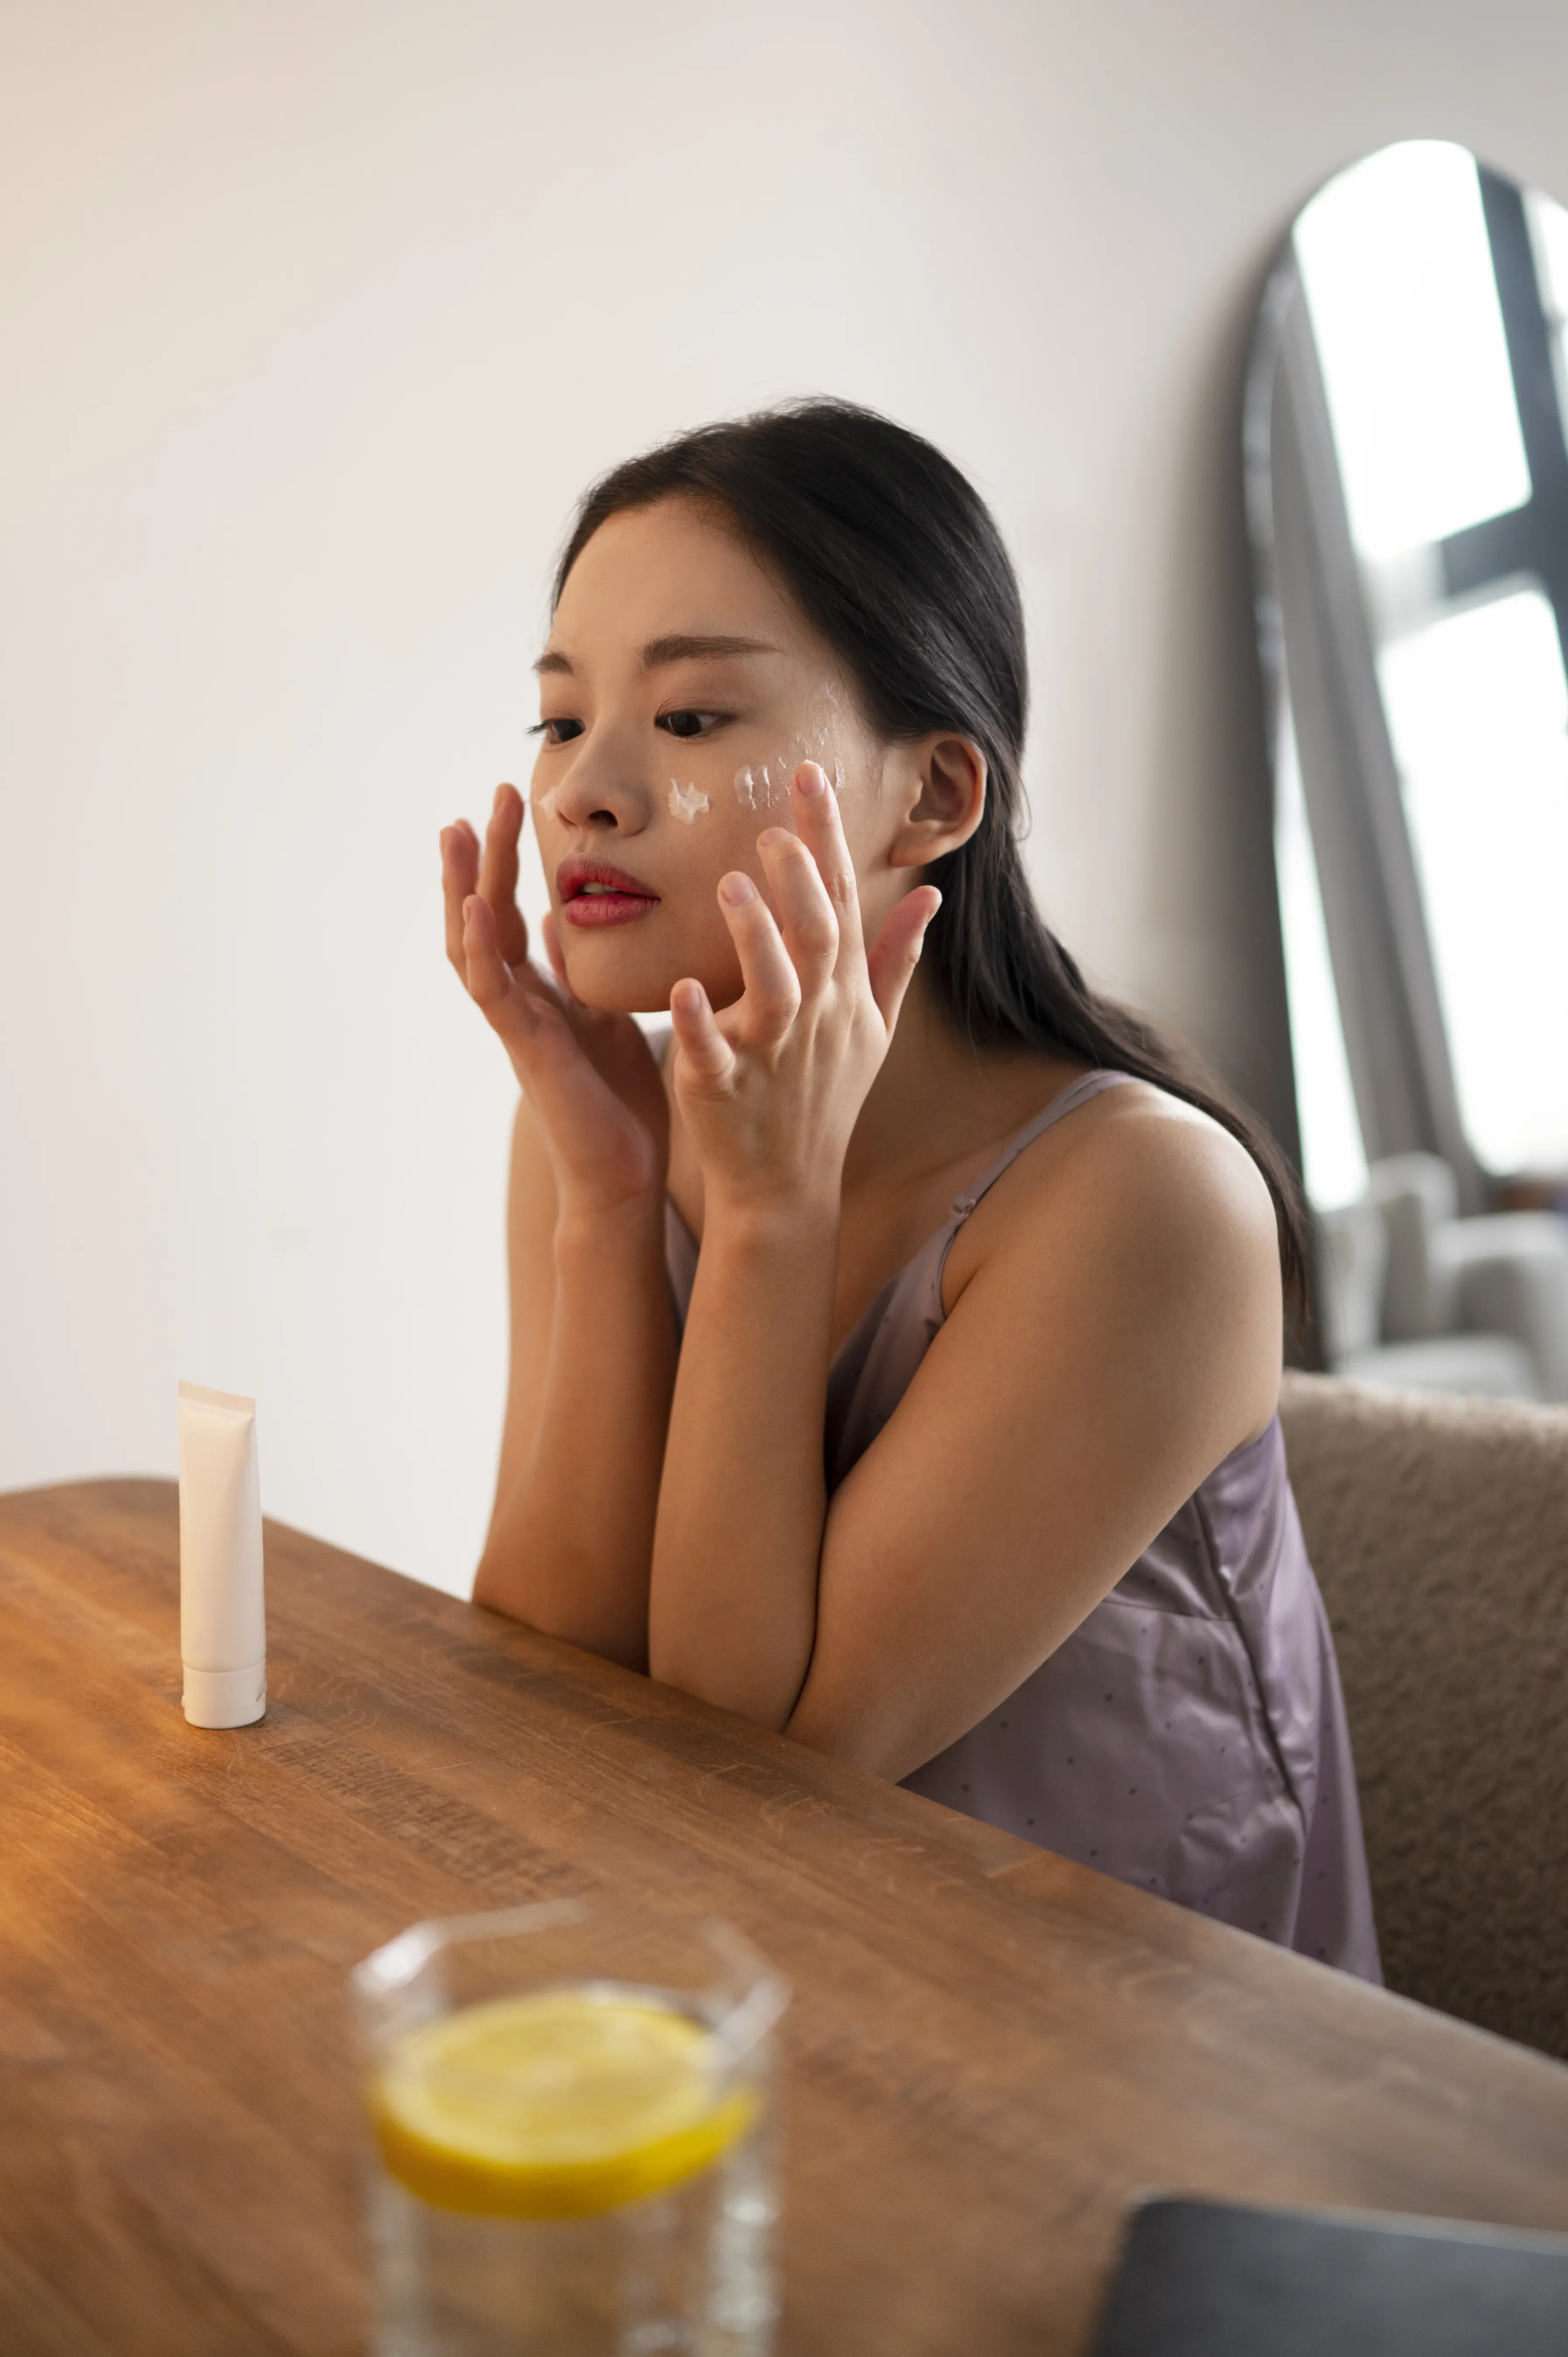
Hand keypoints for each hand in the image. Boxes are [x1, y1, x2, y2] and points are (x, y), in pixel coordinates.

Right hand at [441, 785, 668, 1208]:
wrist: (624, 1177)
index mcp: (541, 994)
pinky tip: (476, 906)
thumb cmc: (621, 1106)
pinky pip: (492, 991)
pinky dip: (480, 947)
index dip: (506, 863)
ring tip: (456, 827)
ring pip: (472, 944)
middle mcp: (519, 1004)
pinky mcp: (525, 1049)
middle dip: (482, 857)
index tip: (507, 805)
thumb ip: (585, 976)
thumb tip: (570, 923)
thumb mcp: (610, 1022)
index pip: (513, 915)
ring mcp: (515, 1024)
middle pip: (484, 917)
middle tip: (487, 795)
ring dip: (464, 885)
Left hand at [667, 764, 939, 1210]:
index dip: (827, 836)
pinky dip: (698, 1024)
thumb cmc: (826, 1099)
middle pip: (818, 935)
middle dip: (802, 877)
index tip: (810, 772)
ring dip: (757, 934)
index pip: (841, 899)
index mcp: (843, 993)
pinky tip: (680, 990)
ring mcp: (773, 1054)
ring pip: (775, 986)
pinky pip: (713, 1053)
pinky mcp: (725, 1090)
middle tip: (774, 825)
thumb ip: (895, 958)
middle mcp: (815, 1016)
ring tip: (733, 882)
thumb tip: (932, 897)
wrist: (787, 1186)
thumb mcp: (873, 1029)